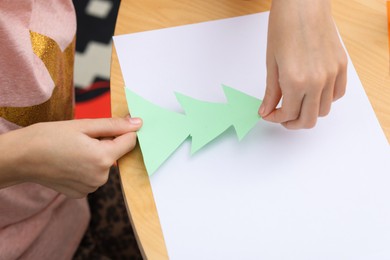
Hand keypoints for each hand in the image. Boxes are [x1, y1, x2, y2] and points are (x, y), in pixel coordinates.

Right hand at [0, 117, 141, 197]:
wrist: (21, 158)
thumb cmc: (49, 137)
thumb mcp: (83, 125)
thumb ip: (114, 125)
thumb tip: (138, 123)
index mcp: (104, 158)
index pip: (130, 141)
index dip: (122, 131)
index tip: (108, 127)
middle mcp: (101, 177)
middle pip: (116, 154)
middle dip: (106, 144)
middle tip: (82, 139)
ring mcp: (91, 188)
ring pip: (105, 165)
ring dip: (96, 156)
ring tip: (74, 151)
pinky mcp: (82, 193)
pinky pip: (93, 177)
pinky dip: (87, 169)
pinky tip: (70, 163)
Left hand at [259, 0, 346, 128]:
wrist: (303, 6)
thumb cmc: (284, 28)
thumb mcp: (271, 64)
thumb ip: (271, 92)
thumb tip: (266, 111)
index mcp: (296, 82)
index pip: (288, 114)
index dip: (276, 118)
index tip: (269, 114)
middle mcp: (317, 82)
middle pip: (308, 119)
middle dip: (292, 123)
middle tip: (282, 117)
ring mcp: (332, 74)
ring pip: (323, 110)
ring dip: (308, 112)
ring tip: (297, 104)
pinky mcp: (341, 66)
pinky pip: (337, 94)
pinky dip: (325, 99)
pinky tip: (313, 93)